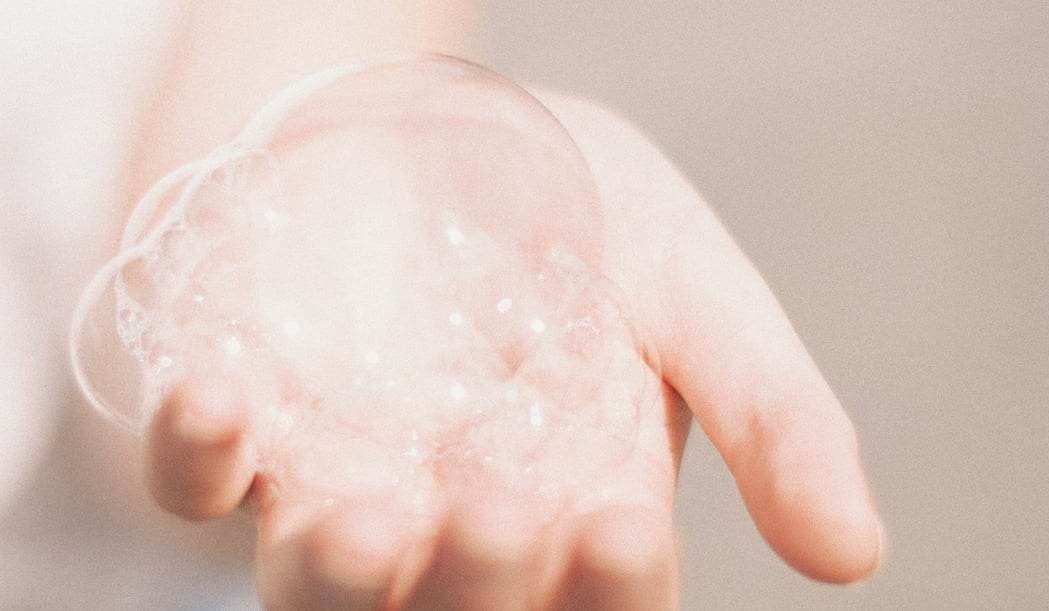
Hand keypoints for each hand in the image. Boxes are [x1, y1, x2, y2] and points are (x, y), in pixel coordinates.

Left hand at [140, 92, 881, 609]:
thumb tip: (856, 558)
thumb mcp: (694, 289)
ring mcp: (333, 481)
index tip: (617, 530)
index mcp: (574, 514)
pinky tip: (222, 400)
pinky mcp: (240, 427)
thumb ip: (771, 413)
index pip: (594, 601)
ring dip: (331, 578)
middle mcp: (449, 525)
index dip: (602, 591)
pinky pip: (192, 482)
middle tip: (496, 506)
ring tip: (360, 523)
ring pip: (313, 591)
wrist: (435, 121)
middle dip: (472, 585)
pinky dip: (198, 458)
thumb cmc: (576, 211)